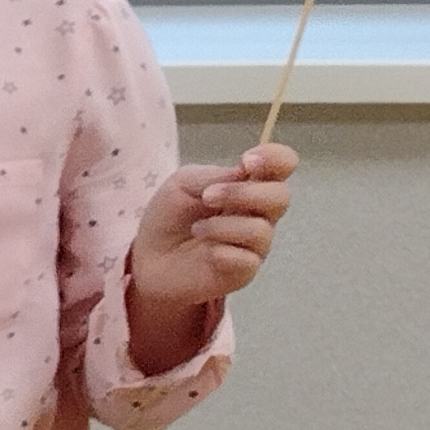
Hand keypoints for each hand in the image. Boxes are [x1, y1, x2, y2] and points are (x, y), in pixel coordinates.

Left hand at [126, 144, 292, 321]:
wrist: (146, 257)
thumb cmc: (169, 216)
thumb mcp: (184, 184)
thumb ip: (217, 176)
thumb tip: (247, 172)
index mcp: (249, 184)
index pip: (282, 165)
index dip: (276, 158)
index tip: (247, 161)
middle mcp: (259, 213)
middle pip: (280, 197)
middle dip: (242, 194)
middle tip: (207, 197)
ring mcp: (255, 243)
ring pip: (260, 229)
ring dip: (222, 226)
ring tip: (197, 229)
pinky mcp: (244, 270)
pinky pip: (246, 259)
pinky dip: (221, 252)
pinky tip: (206, 252)